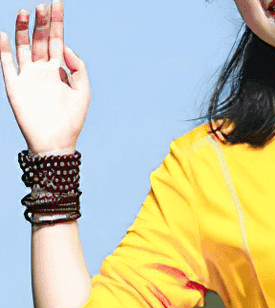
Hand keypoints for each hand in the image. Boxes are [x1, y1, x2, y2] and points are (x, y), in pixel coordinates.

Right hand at [0, 1, 89, 154]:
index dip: (57, 22)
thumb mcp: (83, 91)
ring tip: (26, 13)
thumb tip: (64, 47)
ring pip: (23, 46)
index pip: (56, 40)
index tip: (57, 3)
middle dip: (42, 22)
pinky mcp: (15, 86)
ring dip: (23, 29)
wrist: (55, 142)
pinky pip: (6, 64)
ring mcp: (28, 76)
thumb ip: (78, 67)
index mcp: (58, 70)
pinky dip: (3, 49)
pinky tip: (3, 34)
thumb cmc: (71, 120)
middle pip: (39, 39)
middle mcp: (42, 70)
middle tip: (43, 6)